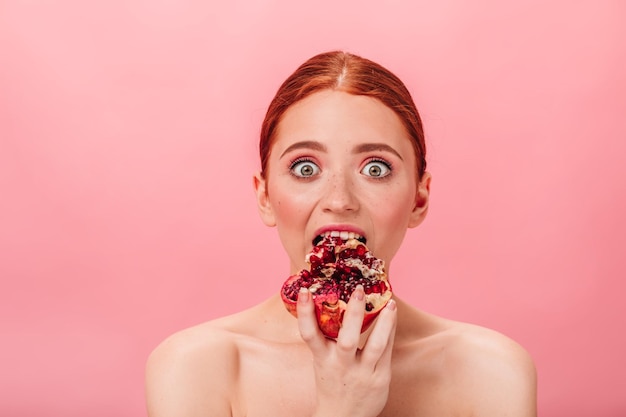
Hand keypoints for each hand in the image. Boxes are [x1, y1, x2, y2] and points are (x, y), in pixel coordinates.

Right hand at [297, 285, 396, 416]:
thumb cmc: (331, 382)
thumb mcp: (322, 361)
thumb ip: (325, 337)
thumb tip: (328, 301)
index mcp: (322, 359)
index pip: (309, 334)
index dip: (305, 313)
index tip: (305, 290)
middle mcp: (341, 366)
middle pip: (347, 340)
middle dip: (354, 314)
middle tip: (359, 290)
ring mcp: (362, 373)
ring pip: (376, 346)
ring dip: (384, 322)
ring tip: (390, 303)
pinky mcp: (380, 378)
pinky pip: (387, 351)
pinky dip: (390, 331)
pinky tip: (392, 315)